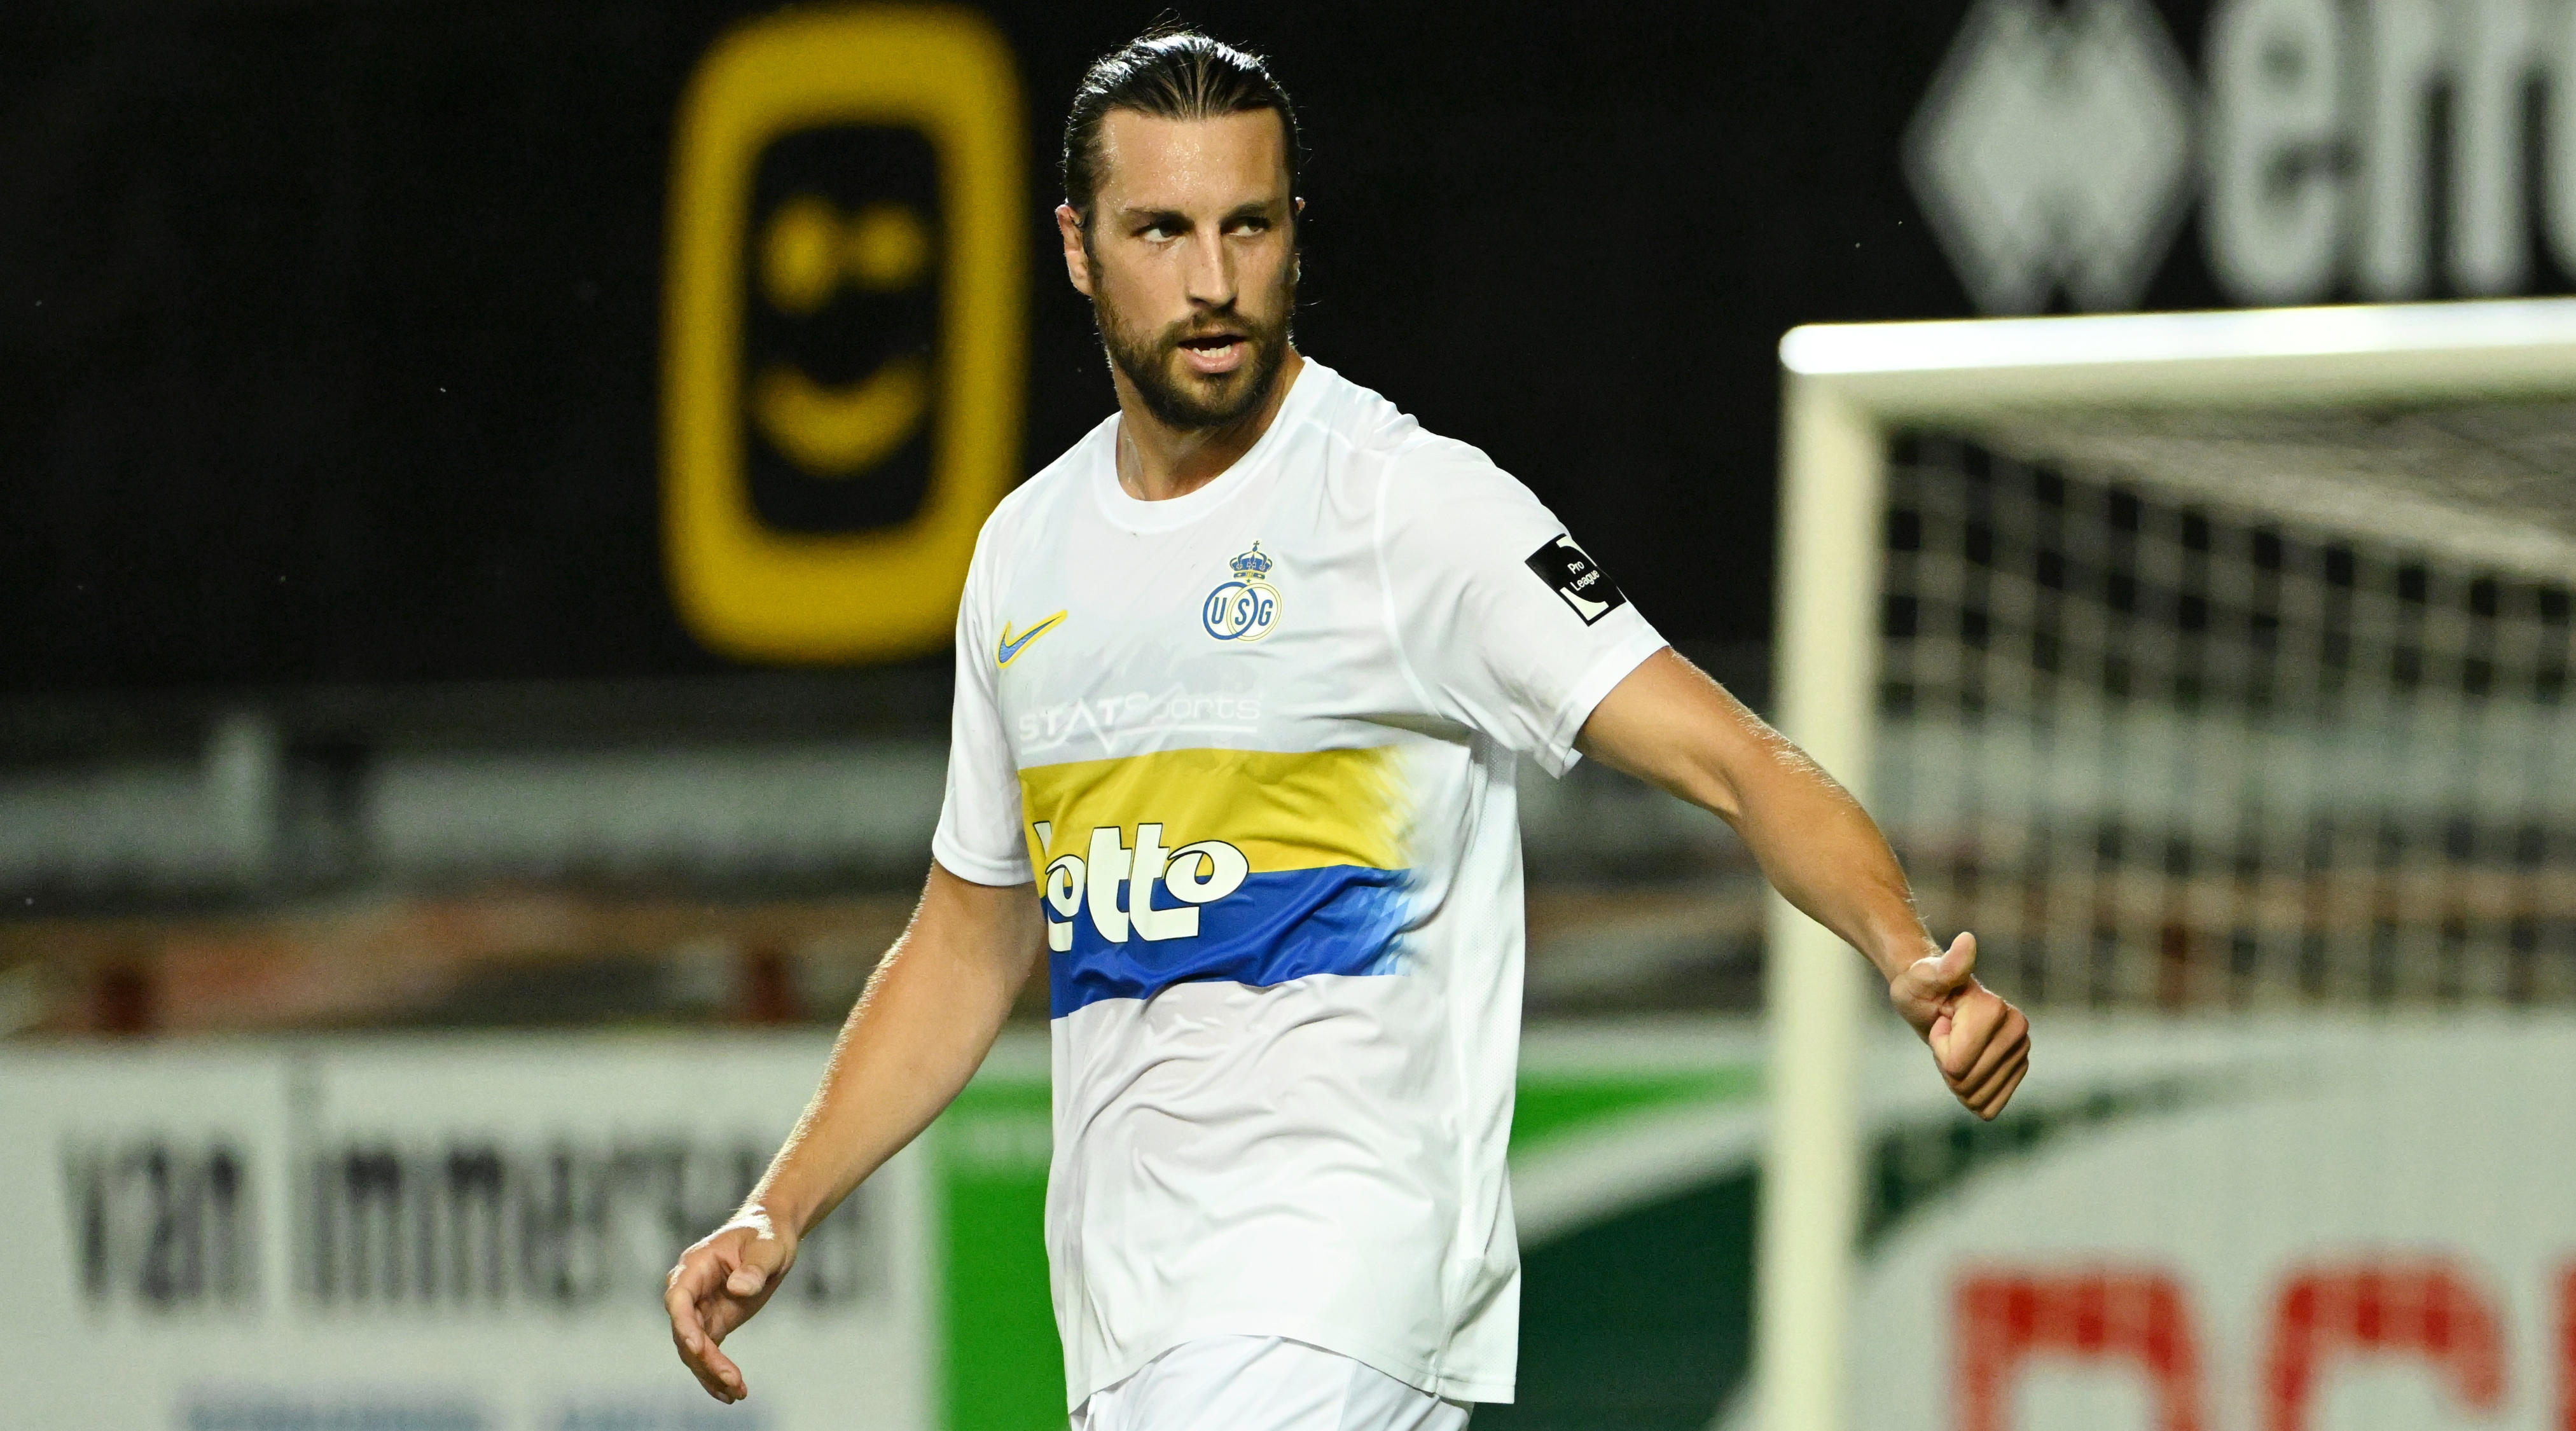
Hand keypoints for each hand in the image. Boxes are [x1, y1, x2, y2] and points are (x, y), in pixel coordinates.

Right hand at [665, 1209, 796, 1402]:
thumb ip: (754, 1267)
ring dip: (711, 1373)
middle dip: (704, 1358)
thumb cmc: (766, 1234)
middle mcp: (690, 1290)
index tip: (697, 1346)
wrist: (771, 1235)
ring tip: (736, 1393)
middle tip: (731, 1379)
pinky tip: (731, 1393)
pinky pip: (707, 1353)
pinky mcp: (713, 1323)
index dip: (684, 1324)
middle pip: (685, 1331)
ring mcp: (699, 1309)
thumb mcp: (768, 1246)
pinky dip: (716, 1373)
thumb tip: (739, 1289)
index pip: (679, 1298)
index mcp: (696, 1266)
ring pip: (693, 1349)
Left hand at [1887, 932, 2028, 1119]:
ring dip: (1957, 1079)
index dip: (1939, 1047)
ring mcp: (2022, 1051)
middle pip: (1968, 1083)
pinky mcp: (2018, 1070)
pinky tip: (1968, 1065)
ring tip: (1956, 1046)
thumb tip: (1967, 941)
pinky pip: (1990, 1106)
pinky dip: (1971, 1093)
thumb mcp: (1922, 977)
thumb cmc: (1921, 986)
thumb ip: (1946, 966)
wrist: (1933, 999)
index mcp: (1997, 1010)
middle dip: (1947, 1063)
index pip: (1957, 1064)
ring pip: (1978, 1097)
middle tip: (1947, 1034)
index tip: (1941, 1021)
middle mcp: (2018, 1029)